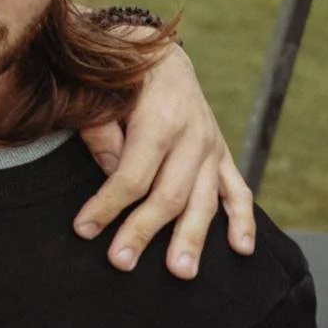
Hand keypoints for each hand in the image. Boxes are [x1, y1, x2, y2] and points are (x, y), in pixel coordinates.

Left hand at [74, 43, 255, 278]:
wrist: (160, 55)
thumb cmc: (122, 78)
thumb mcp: (103, 94)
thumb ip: (102, 132)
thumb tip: (110, 172)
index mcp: (160, 121)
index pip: (133, 176)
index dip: (107, 205)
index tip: (83, 229)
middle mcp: (193, 137)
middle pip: (169, 195)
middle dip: (143, 231)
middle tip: (120, 262)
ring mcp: (212, 148)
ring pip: (205, 201)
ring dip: (193, 239)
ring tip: (180, 272)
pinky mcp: (222, 155)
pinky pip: (238, 191)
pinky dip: (244, 221)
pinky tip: (242, 250)